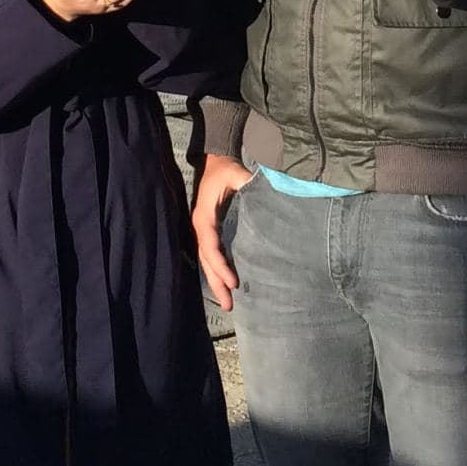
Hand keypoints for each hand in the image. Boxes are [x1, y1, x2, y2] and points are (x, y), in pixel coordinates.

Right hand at [194, 151, 251, 309]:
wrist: (213, 160)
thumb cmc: (224, 169)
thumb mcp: (236, 173)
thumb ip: (248, 183)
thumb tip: (266, 192)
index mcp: (205, 217)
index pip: (211, 247)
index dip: (221, 266)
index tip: (233, 281)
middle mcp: (200, 227)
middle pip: (206, 261)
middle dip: (217, 283)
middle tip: (229, 305)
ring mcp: (202, 231)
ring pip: (206, 262)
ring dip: (216, 282)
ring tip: (228, 304)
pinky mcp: (208, 231)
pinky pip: (210, 256)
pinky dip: (216, 272)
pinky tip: (225, 284)